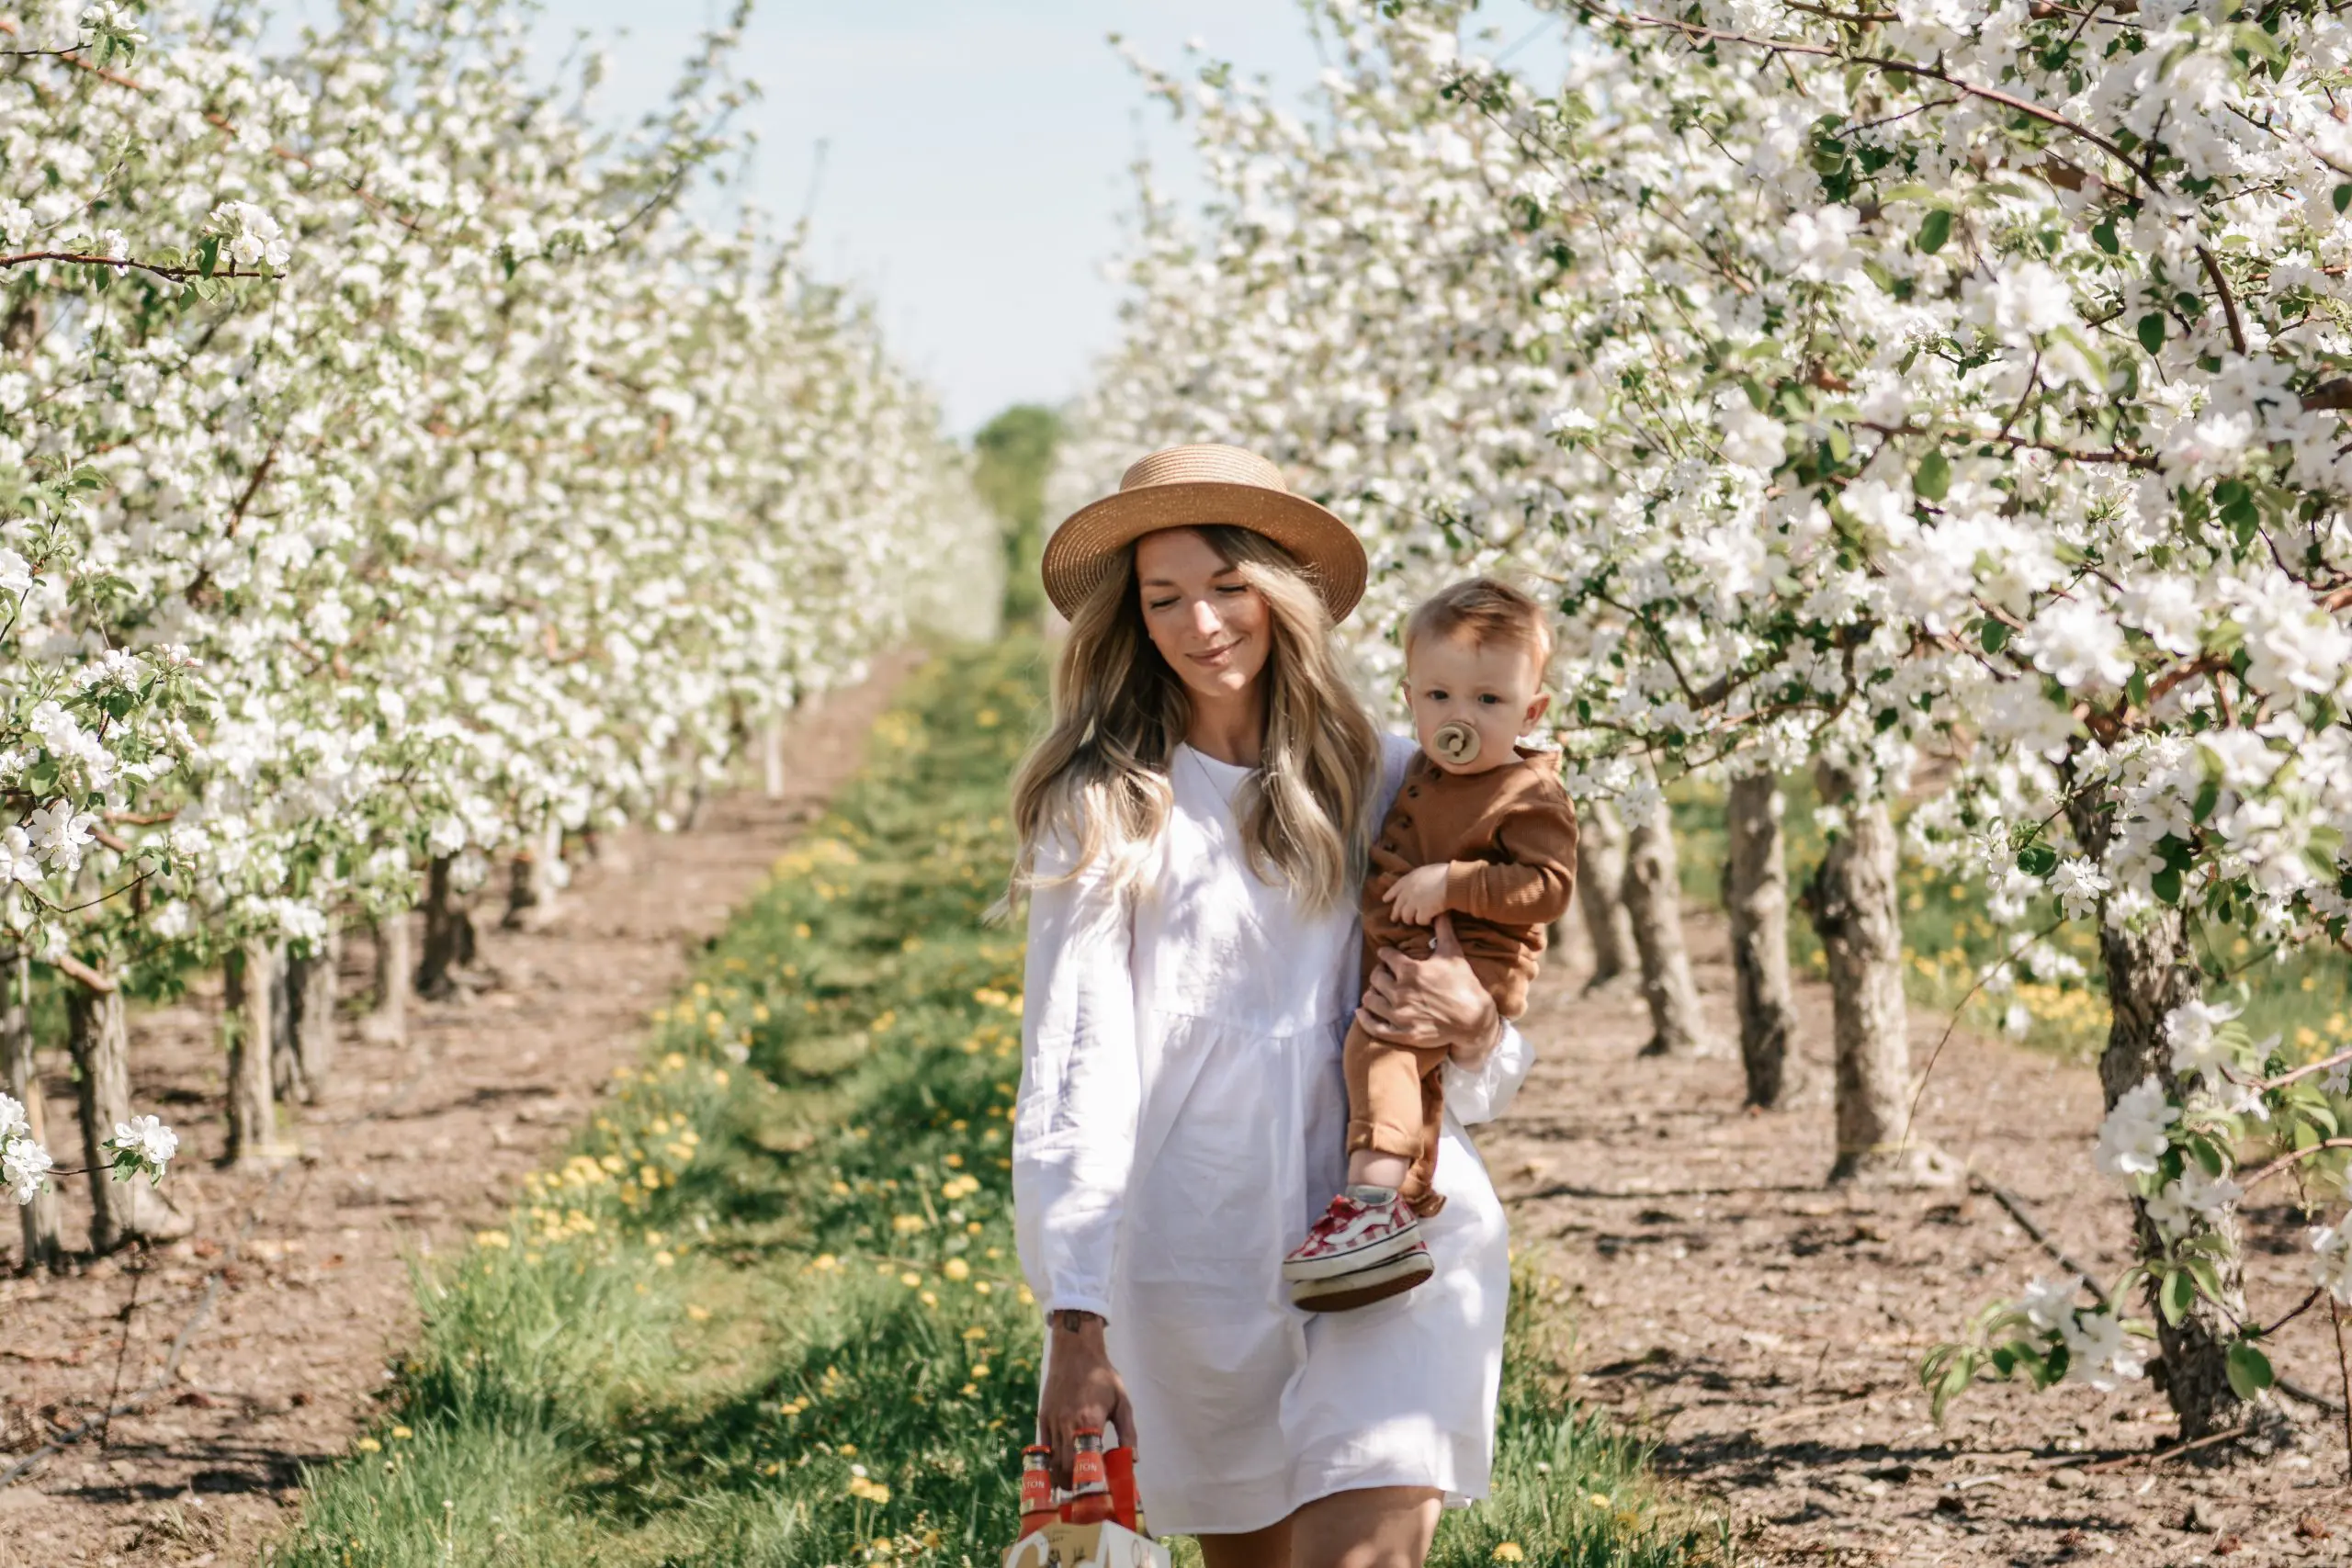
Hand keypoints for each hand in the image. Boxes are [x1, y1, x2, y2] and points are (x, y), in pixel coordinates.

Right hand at [1037, 1311, 1135, 1487]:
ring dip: (1060, 1477)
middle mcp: (1067, 1424)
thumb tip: (1133, 1460)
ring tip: (1070, 1488)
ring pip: (1052, 1460)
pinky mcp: (1043, 1416)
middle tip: (1083, 1496)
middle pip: (1066, 1467)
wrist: (1075, 1350)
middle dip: (1073, 1486)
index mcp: (1089, 1422)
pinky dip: (1049, 1461)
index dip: (1091, 1482)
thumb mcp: (1122, 1402)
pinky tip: (1056, 1470)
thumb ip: (1128, 1433)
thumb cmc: (1103, 1375)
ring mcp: (1053, 1421)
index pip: (1087, 1463)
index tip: (1098, 1492)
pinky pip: (1043, 1446)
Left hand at [1357, 913, 1502, 1066]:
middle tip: (1383, 973)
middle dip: (1379, 973)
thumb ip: (1443, 930)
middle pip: (1375, 977)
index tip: (1387, 954)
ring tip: (1375, 992)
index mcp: (1410, 971)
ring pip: (1371, 1000)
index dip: (1386, 953)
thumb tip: (1440, 909)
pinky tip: (1362, 1012)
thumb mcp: (1454, 954)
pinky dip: (1364, 1019)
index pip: (1387, 956)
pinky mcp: (1401, 1033)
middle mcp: (1400, 992)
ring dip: (1371, 994)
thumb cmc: (1465, 985)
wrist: (1474, 1020)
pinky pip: (1373, 1027)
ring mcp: (1399, 1014)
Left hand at [1382, 863, 1451, 925]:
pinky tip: (1430, 921)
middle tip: (1395, 919)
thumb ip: (1421, 878)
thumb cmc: (1445, 873)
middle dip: (1396, 914)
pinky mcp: (1422, 913)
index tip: (1385, 900)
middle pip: (1398, 907)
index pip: (1396, 887)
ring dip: (1411, 920)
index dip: (1390, 894)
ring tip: (1417, 921)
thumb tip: (1423, 884)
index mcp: (1410, 878)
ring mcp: (1414, 903)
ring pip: (1407, 917)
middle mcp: (1408, 891)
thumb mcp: (1429, 870)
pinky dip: (1425, 922)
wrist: (1452, 881)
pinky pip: (1420, 921)